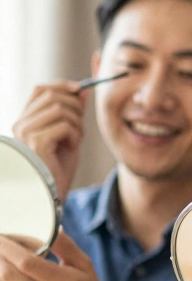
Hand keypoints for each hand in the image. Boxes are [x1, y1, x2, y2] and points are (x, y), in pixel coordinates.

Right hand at [12, 81, 87, 198]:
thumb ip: (73, 114)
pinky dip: (74, 135)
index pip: (40, 90)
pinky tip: (71, 148)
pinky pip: (63, 125)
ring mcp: (26, 132)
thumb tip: (81, 90)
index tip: (79, 89)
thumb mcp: (69, 136)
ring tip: (75, 141)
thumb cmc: (58, 169)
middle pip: (52, 95)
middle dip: (75, 107)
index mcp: (26, 120)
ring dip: (76, 123)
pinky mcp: (35, 142)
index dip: (61, 85)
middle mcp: (21, 124)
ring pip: (60, 108)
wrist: (51, 194)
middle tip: (80, 127)